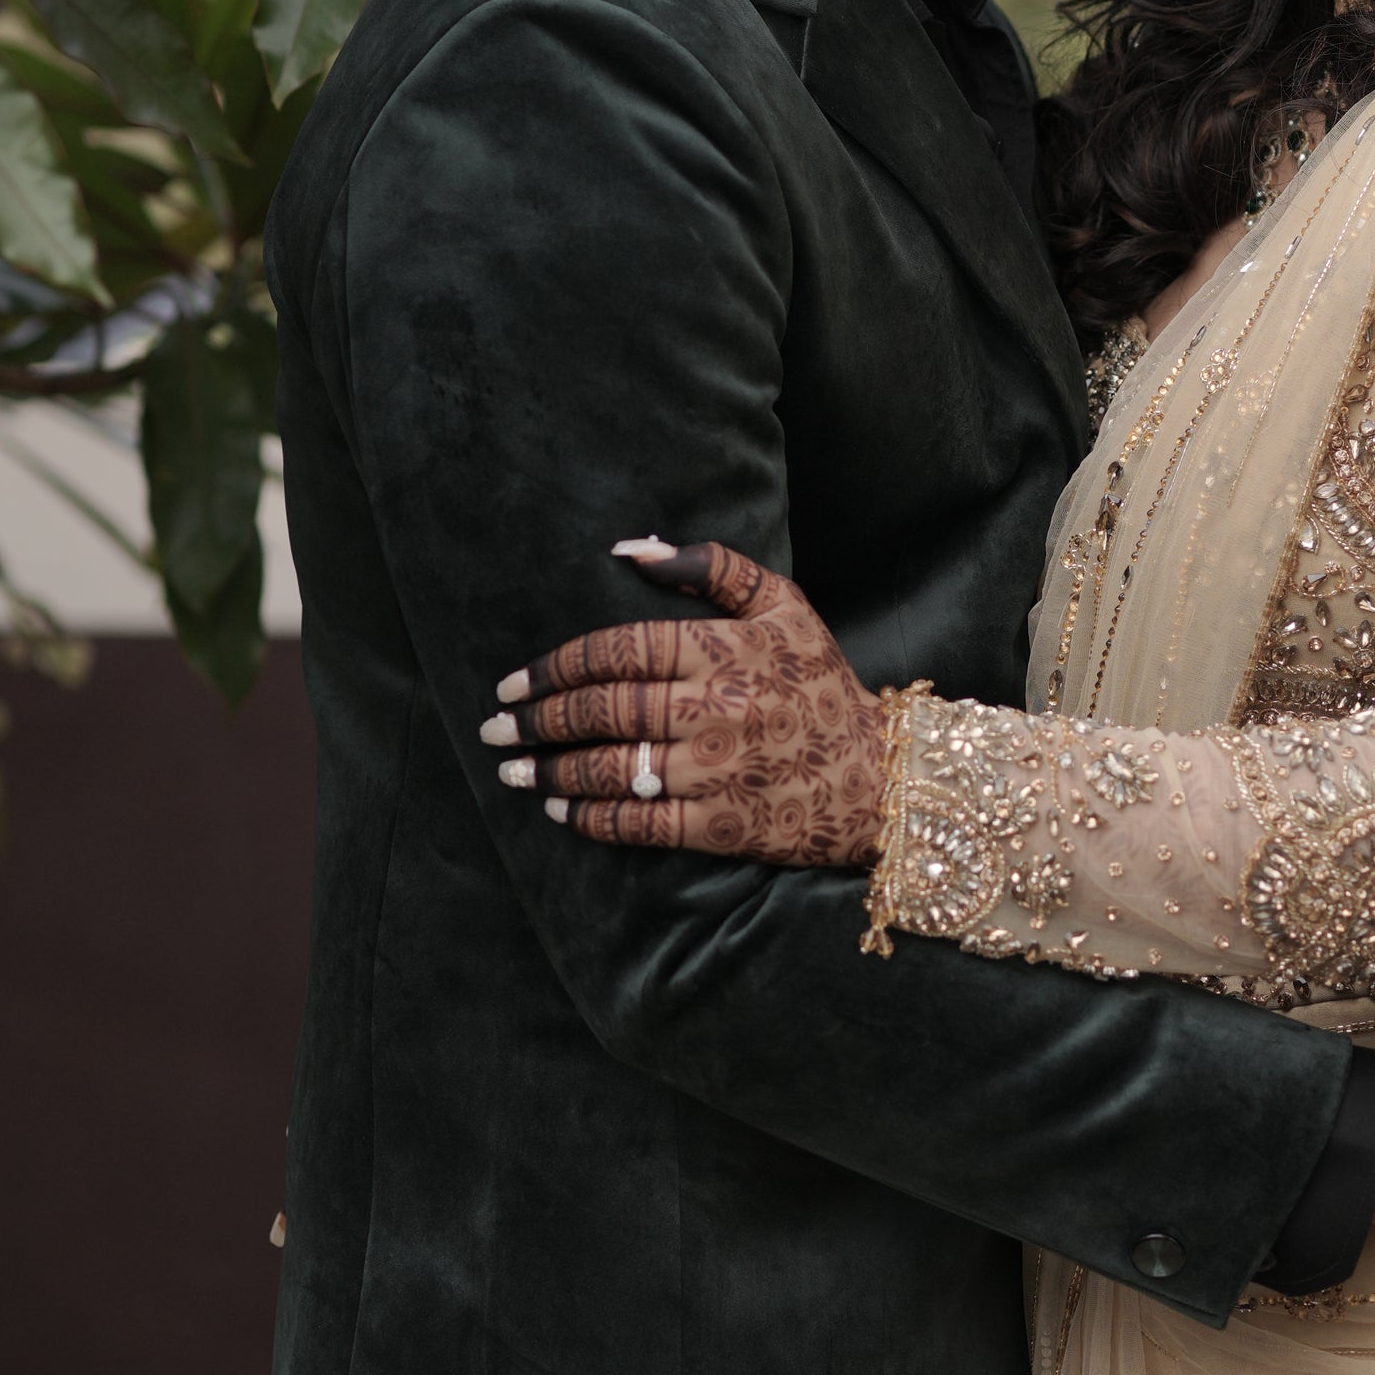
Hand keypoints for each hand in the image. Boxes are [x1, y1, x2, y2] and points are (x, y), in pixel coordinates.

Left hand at [484, 537, 887, 866]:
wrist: (878, 776)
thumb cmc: (820, 684)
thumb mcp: (785, 607)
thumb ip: (712, 569)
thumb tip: (630, 549)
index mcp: (723, 651)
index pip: (619, 650)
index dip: (558, 665)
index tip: (514, 681)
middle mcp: (713, 708)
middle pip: (604, 709)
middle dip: (538, 720)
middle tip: (496, 728)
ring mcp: (713, 771)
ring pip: (610, 767)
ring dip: (551, 771)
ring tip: (513, 771)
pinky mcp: (718, 824)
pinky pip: (638, 823)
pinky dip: (590, 819)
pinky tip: (560, 811)